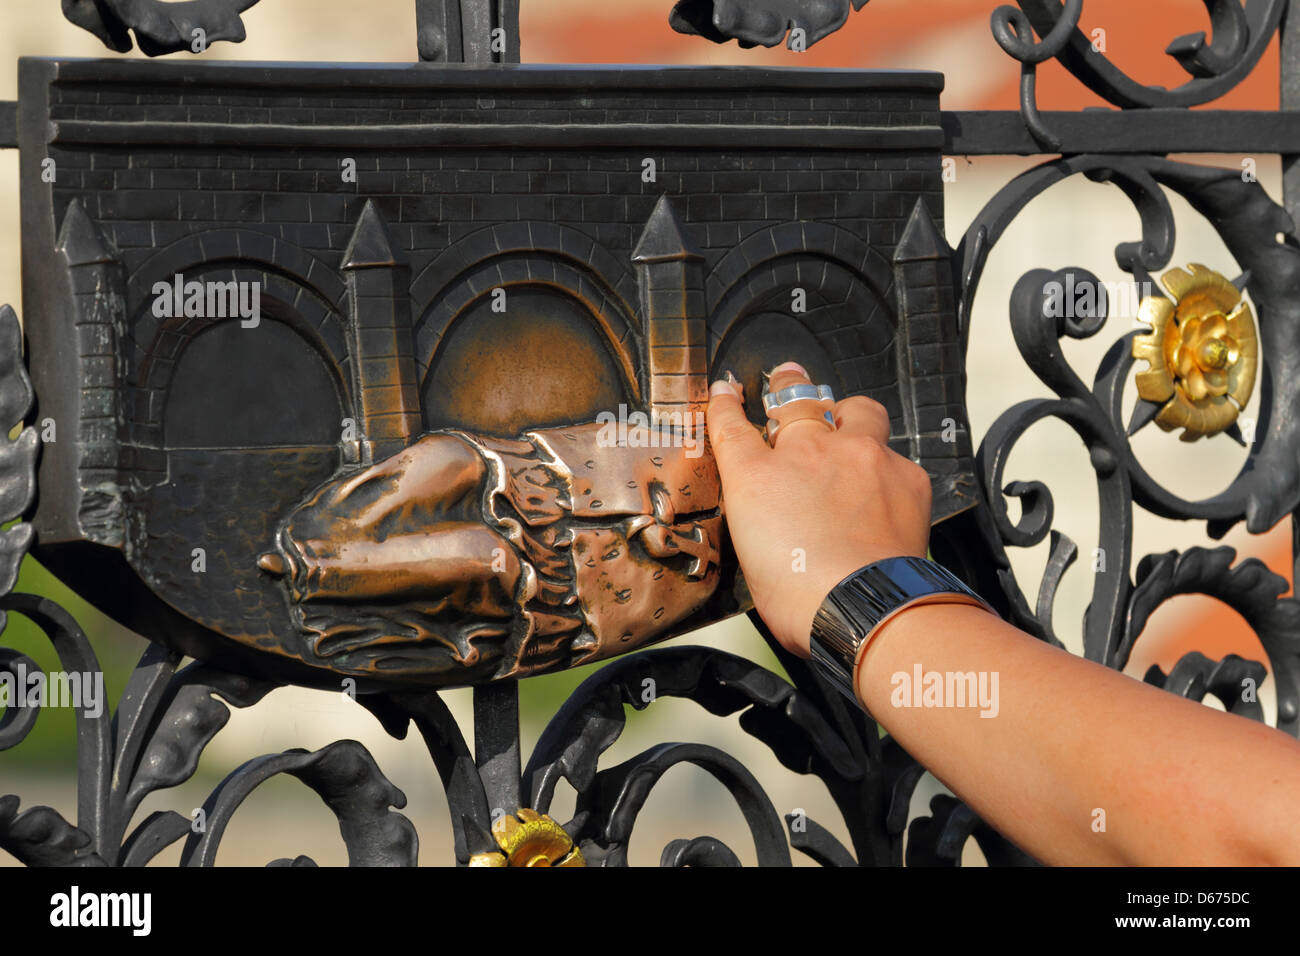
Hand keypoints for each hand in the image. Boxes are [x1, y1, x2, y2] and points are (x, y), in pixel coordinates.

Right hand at [706, 361, 932, 656]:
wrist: (860, 605)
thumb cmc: (801, 598)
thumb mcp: (754, 559)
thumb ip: (764, 524)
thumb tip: (776, 521)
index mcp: (754, 478)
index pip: (731, 425)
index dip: (727, 405)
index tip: (727, 394)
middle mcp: (805, 453)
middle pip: (795, 399)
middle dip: (789, 384)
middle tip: (788, 376)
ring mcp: (858, 455)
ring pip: (858, 411)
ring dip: (850, 414)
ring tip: (850, 423)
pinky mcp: (902, 473)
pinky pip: (896, 457)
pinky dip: (889, 470)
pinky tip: (886, 490)